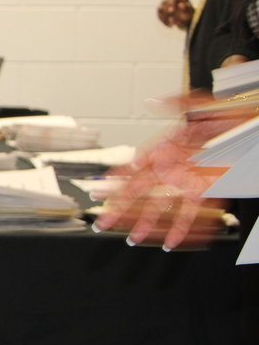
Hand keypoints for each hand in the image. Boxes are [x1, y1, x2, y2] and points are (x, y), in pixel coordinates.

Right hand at [92, 109, 245, 248]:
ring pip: (160, 207)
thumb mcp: (200, 105)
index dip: (115, 178)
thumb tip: (154, 102)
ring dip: (146, 224)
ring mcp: (185, 182)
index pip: (132, 166)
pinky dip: (180, 230)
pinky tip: (171, 242)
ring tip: (133, 238)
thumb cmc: (228, 116)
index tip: (100, 188)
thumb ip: (176, 103)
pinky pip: (190, 215)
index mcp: (164, 149)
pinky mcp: (204, 192)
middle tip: (103, 220)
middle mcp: (171, 169)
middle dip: (119, 208)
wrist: (250, 129)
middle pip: (139, 192)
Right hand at [157, 0, 193, 28]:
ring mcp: (163, 3)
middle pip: (164, 2)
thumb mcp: (190, 10)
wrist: (186, 17)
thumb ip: (186, 7)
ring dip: (165, 17)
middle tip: (172, 18)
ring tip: (172, 23)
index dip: (171, 3)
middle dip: (167, 11)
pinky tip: (170, 25)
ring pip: (160, 9)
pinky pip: (159, 15)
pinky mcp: (160, 10)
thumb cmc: (189, 12)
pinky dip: (164, 21)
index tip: (172, 10)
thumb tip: (180, 5)